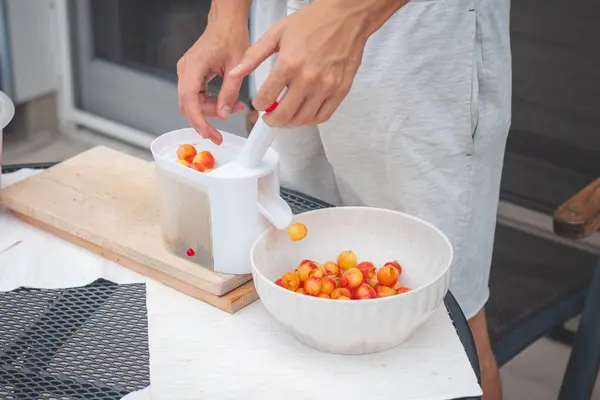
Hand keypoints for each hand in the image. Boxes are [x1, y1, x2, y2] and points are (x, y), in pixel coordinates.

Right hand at [177, 10, 248, 143]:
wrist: (226, 23)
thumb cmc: (231, 37)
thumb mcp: (236, 68)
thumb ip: (229, 93)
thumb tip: (224, 114)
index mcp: (194, 66)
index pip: (189, 99)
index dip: (197, 119)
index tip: (207, 133)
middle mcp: (185, 70)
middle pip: (188, 105)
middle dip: (205, 120)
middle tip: (220, 134)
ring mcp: (186, 73)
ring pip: (192, 103)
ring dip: (210, 111)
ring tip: (234, 108)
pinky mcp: (192, 75)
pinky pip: (196, 96)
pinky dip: (210, 103)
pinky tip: (226, 102)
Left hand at [229, 0, 405, 127]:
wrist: (347, 17)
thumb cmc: (314, 21)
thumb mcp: (277, 33)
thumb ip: (253, 56)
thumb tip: (236, 72)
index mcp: (289, 64)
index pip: (266, 98)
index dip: (258, 105)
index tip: (260, 104)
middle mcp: (308, 78)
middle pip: (284, 115)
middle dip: (272, 120)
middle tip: (269, 117)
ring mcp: (326, 87)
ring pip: (303, 119)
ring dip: (290, 123)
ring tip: (285, 116)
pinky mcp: (340, 90)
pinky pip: (323, 116)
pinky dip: (310, 120)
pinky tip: (304, 114)